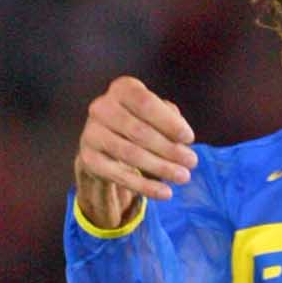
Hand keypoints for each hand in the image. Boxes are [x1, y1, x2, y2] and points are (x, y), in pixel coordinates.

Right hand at [74, 76, 198, 226]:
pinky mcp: (89, 159)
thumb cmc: (139, 123)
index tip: (189, 138)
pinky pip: (120, 176)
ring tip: (183, 177)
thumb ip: (171, 120)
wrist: (104, 144)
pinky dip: (145, 187)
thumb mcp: (156, 115)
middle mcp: (102, 107)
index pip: (145, 103)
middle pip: (139, 131)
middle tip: (192, 162)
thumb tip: (182, 139)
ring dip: (161, 168)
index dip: (169, 122)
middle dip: (169, 149)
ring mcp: (91, 133)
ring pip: (130, 154)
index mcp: (121, 89)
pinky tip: (165, 193)